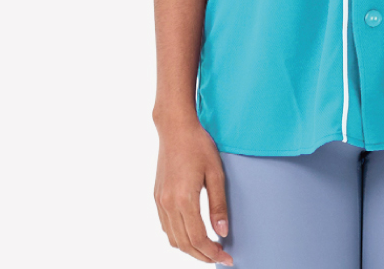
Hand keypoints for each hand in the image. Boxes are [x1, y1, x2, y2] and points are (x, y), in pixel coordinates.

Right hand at [153, 116, 233, 264]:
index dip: (213, 253)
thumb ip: (218, 205)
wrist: (175, 128)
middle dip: (202, 256)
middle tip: (220, 257)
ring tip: (208, 249)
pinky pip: (166, 227)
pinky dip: (178, 237)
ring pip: (173, 239)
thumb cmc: (198, 145)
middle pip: (184, 244)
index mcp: (183, 199)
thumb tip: (222, 232)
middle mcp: (168, 204)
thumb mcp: (215, 173)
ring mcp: (160, 201)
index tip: (227, 258)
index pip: (198, 238)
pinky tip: (191, 234)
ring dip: (190, 249)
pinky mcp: (157, 197)